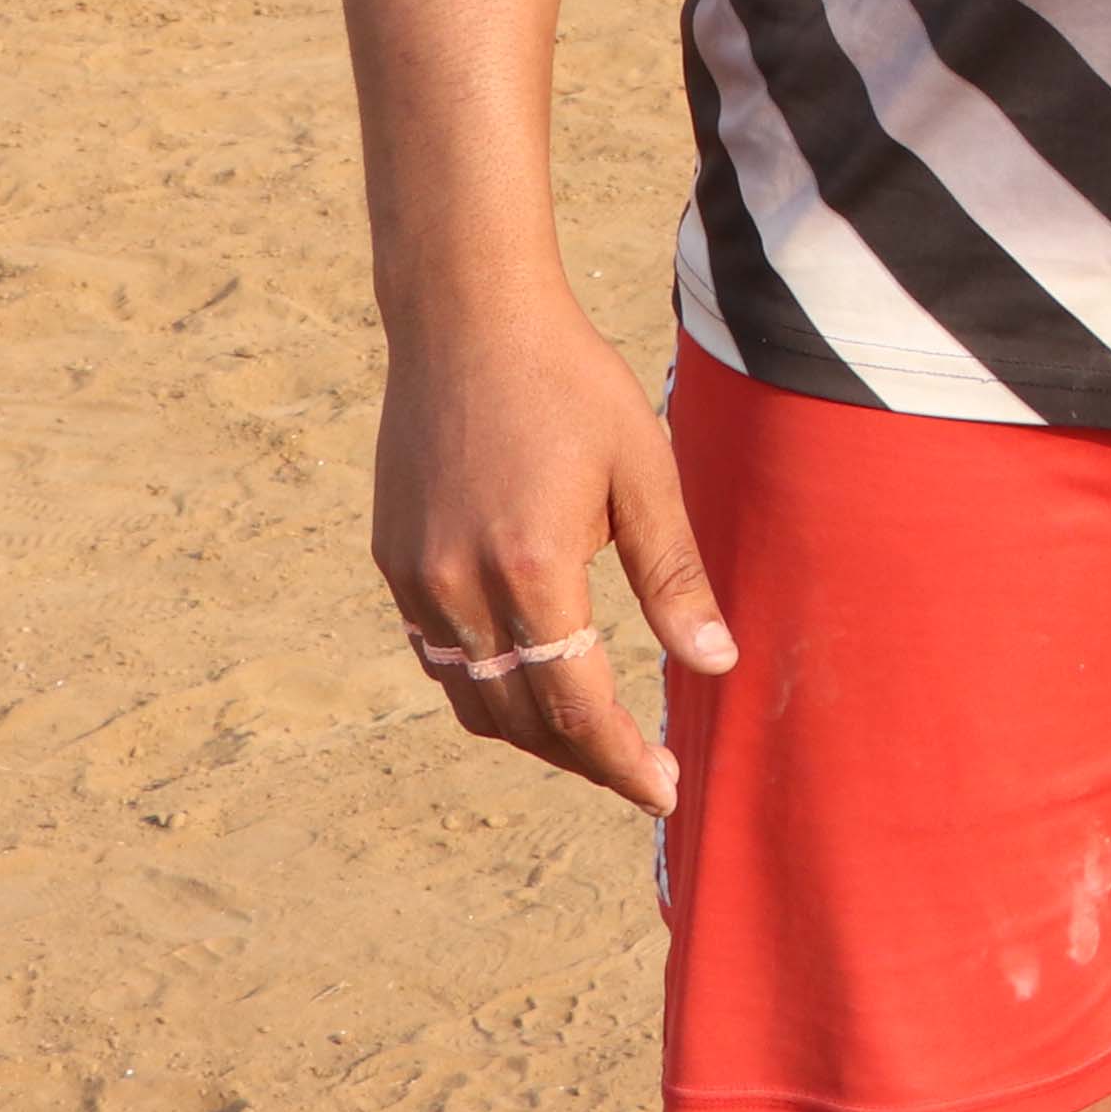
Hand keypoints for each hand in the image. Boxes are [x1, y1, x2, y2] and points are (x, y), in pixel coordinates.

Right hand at [370, 285, 731, 814]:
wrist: (466, 320)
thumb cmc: (570, 383)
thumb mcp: (644, 471)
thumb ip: (674, 576)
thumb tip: (716, 664)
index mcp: (532, 568)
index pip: (579, 707)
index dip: (624, 761)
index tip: (667, 791)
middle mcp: (459, 587)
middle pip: (522, 721)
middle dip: (587, 759)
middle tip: (645, 773)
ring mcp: (415, 579)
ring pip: (474, 702)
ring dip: (534, 734)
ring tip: (598, 739)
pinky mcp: (393, 563)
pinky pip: (440, 659)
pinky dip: (488, 689)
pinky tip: (534, 680)